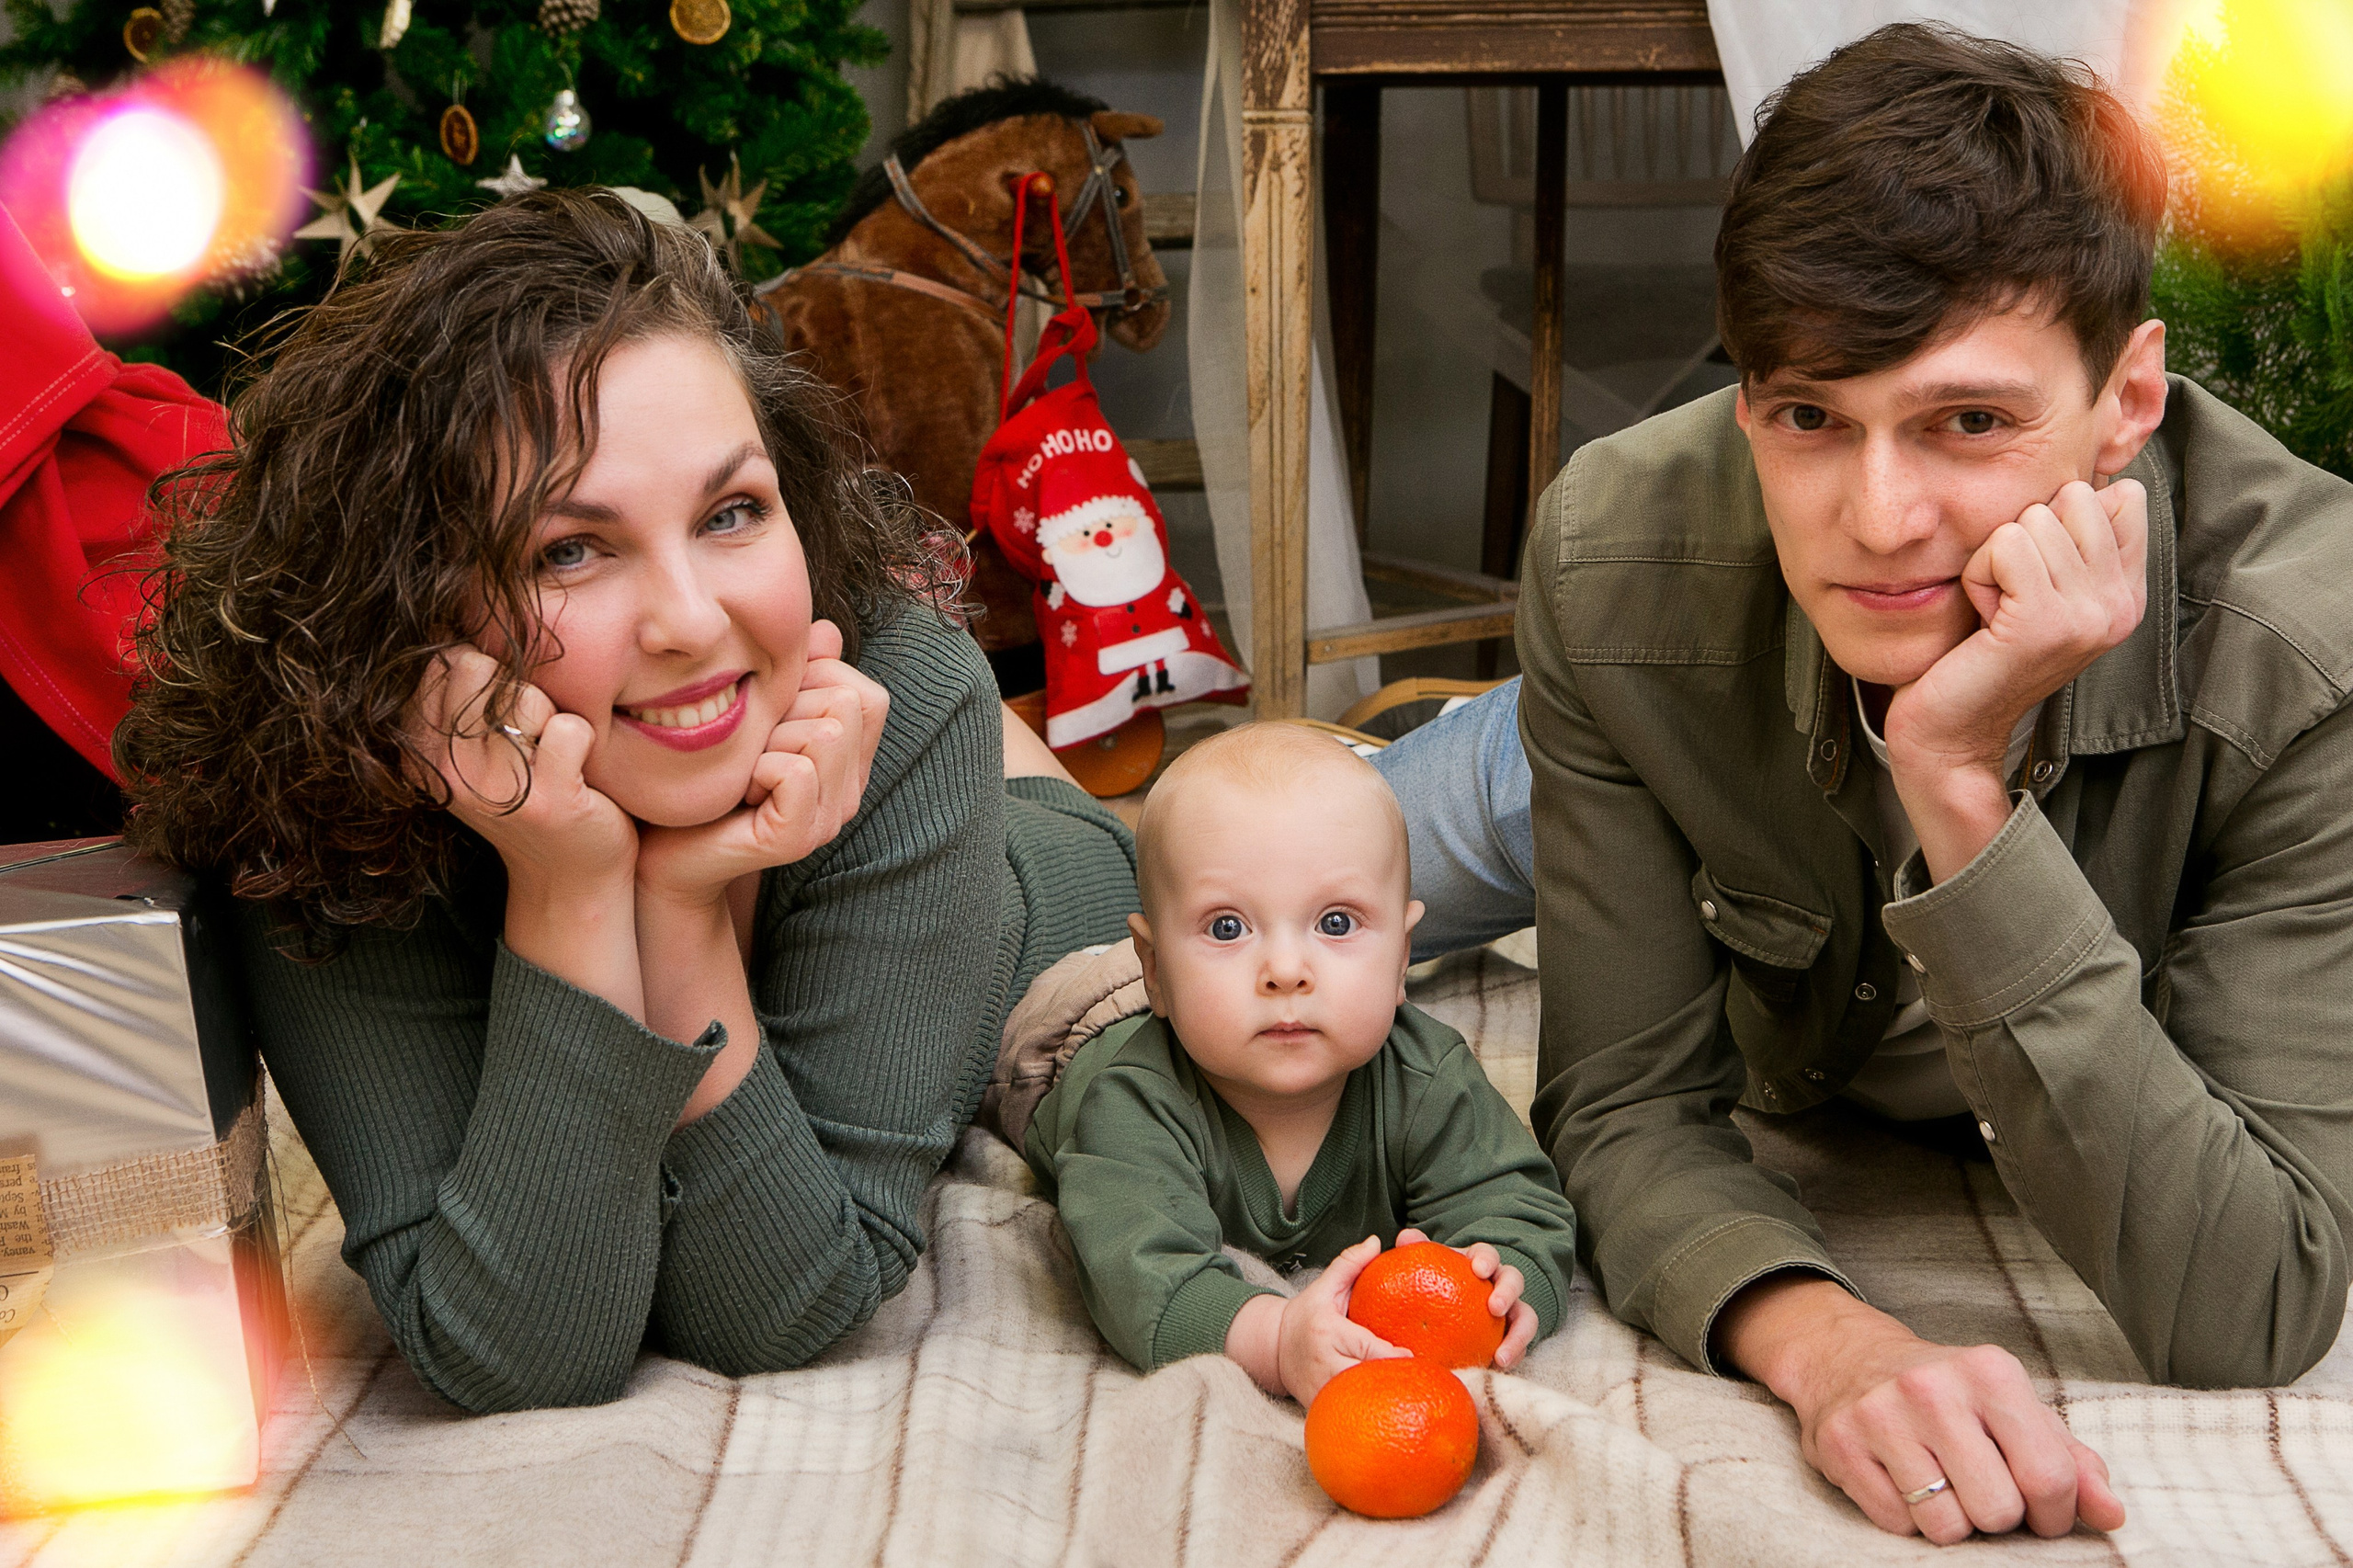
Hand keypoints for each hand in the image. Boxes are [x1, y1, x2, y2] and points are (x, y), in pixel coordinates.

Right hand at [407, 642, 635, 892]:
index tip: (497, 710)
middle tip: (530, 732)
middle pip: (477, 666)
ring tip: (551, 754)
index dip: (483, 669)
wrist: (570, 874)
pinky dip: (586, 740)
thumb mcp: (477, 744)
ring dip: (552, 714)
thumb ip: (460, 689)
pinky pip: (572, 728)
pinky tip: (578, 772)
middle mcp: (443, 767)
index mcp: (419, 747)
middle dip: (515, 686)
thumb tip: (453, 600)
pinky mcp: (546, 800)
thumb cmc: (529, 789)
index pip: (441, 659)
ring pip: (524, 695)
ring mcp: (491, 787)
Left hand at [635, 620, 889, 906]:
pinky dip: (759, 768)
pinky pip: (796, 771)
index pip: (867, 695)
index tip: (771, 721)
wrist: (663, 848)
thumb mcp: (756, 712)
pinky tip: (740, 791)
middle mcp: (849, 792)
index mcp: (849, 762)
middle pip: (846, 705)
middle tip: (754, 751)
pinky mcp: (797, 838)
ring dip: (772, 740)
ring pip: (825, 735)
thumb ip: (795, 673)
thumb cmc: (708, 773)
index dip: (814, 687)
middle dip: (789, 711)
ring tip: (747, 771)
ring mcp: (828, 819)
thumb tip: (826, 631)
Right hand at [1239, 1236, 1407, 1404]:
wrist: (1273, 1348)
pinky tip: (1387, 1410)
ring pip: (1361, 1400)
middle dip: (1394, 1381)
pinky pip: (1350, 1412)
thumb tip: (1376, 1242)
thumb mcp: (1325, 1287)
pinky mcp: (1320, 1407)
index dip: (1395, 1356)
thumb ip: (1350, 1264)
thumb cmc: (1306, 1316)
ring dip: (1384, 1399)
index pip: (1370, 1348)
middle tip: (1421, 1379)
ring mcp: (1321, 1389)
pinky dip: (1368, 1412)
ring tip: (1408, 1396)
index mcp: (1327, 1331)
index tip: (1414, 1356)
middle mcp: (1324, 1363)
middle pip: (1368, 1377)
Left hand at [1393, 1228, 1539, 1368]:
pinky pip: (1520, 1348)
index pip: (1487, 1255)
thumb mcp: (1423, 1269)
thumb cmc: (1433, 1285)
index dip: (1487, 1260)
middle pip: (1514, 1280)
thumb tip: (1405, 1238)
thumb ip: (1415, 1253)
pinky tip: (1496, 1370)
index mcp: (1479, 1264)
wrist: (1441, 1318)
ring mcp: (1510, 1313)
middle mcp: (1499, 1285)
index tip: (1478, 1270)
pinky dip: (1512, 1357)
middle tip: (1494, 1307)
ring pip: (1526, 1318)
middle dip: (1508, 1292)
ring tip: (1501, 1356)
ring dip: (1518, 1335)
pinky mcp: (1511, 1338)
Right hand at [1717, 1275, 2123, 1542]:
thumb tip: (2111, 1514)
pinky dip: (1908, 1517)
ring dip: (1952, 1520)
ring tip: (1941, 1484)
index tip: (2039, 1508)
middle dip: (1997, 1516)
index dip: (2054, 1513)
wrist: (1849, 1358)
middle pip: (1998, 1510)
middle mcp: (1933, 1388)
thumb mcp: (2016, 1411)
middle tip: (1981, 1489)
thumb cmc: (1950, 1393)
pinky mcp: (1842, 1444)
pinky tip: (1903, 1479)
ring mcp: (1881, 1415)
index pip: (2049, 1477)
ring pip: (1946, 1526)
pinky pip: (1897, 1523)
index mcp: (1990, 1372)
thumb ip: (2072, 1462)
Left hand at [1884, 478, 2145, 880]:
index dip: (2058, 518)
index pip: (2121, 496)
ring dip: (1994, 559)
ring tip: (1994, 612)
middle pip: (2074, 496)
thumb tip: (2103, 478)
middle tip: (2008, 596)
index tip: (2034, 578)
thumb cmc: (1979, 652)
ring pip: (2034, 518)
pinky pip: (2006, 545)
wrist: (1951, 732)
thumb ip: (2072, 539)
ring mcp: (2089, 615)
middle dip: (2022, 536)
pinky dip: (1978, 573)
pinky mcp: (2045, 623)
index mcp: (2127, 593)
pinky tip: (1982, 618)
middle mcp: (2120, 604)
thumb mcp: (2037, 588)